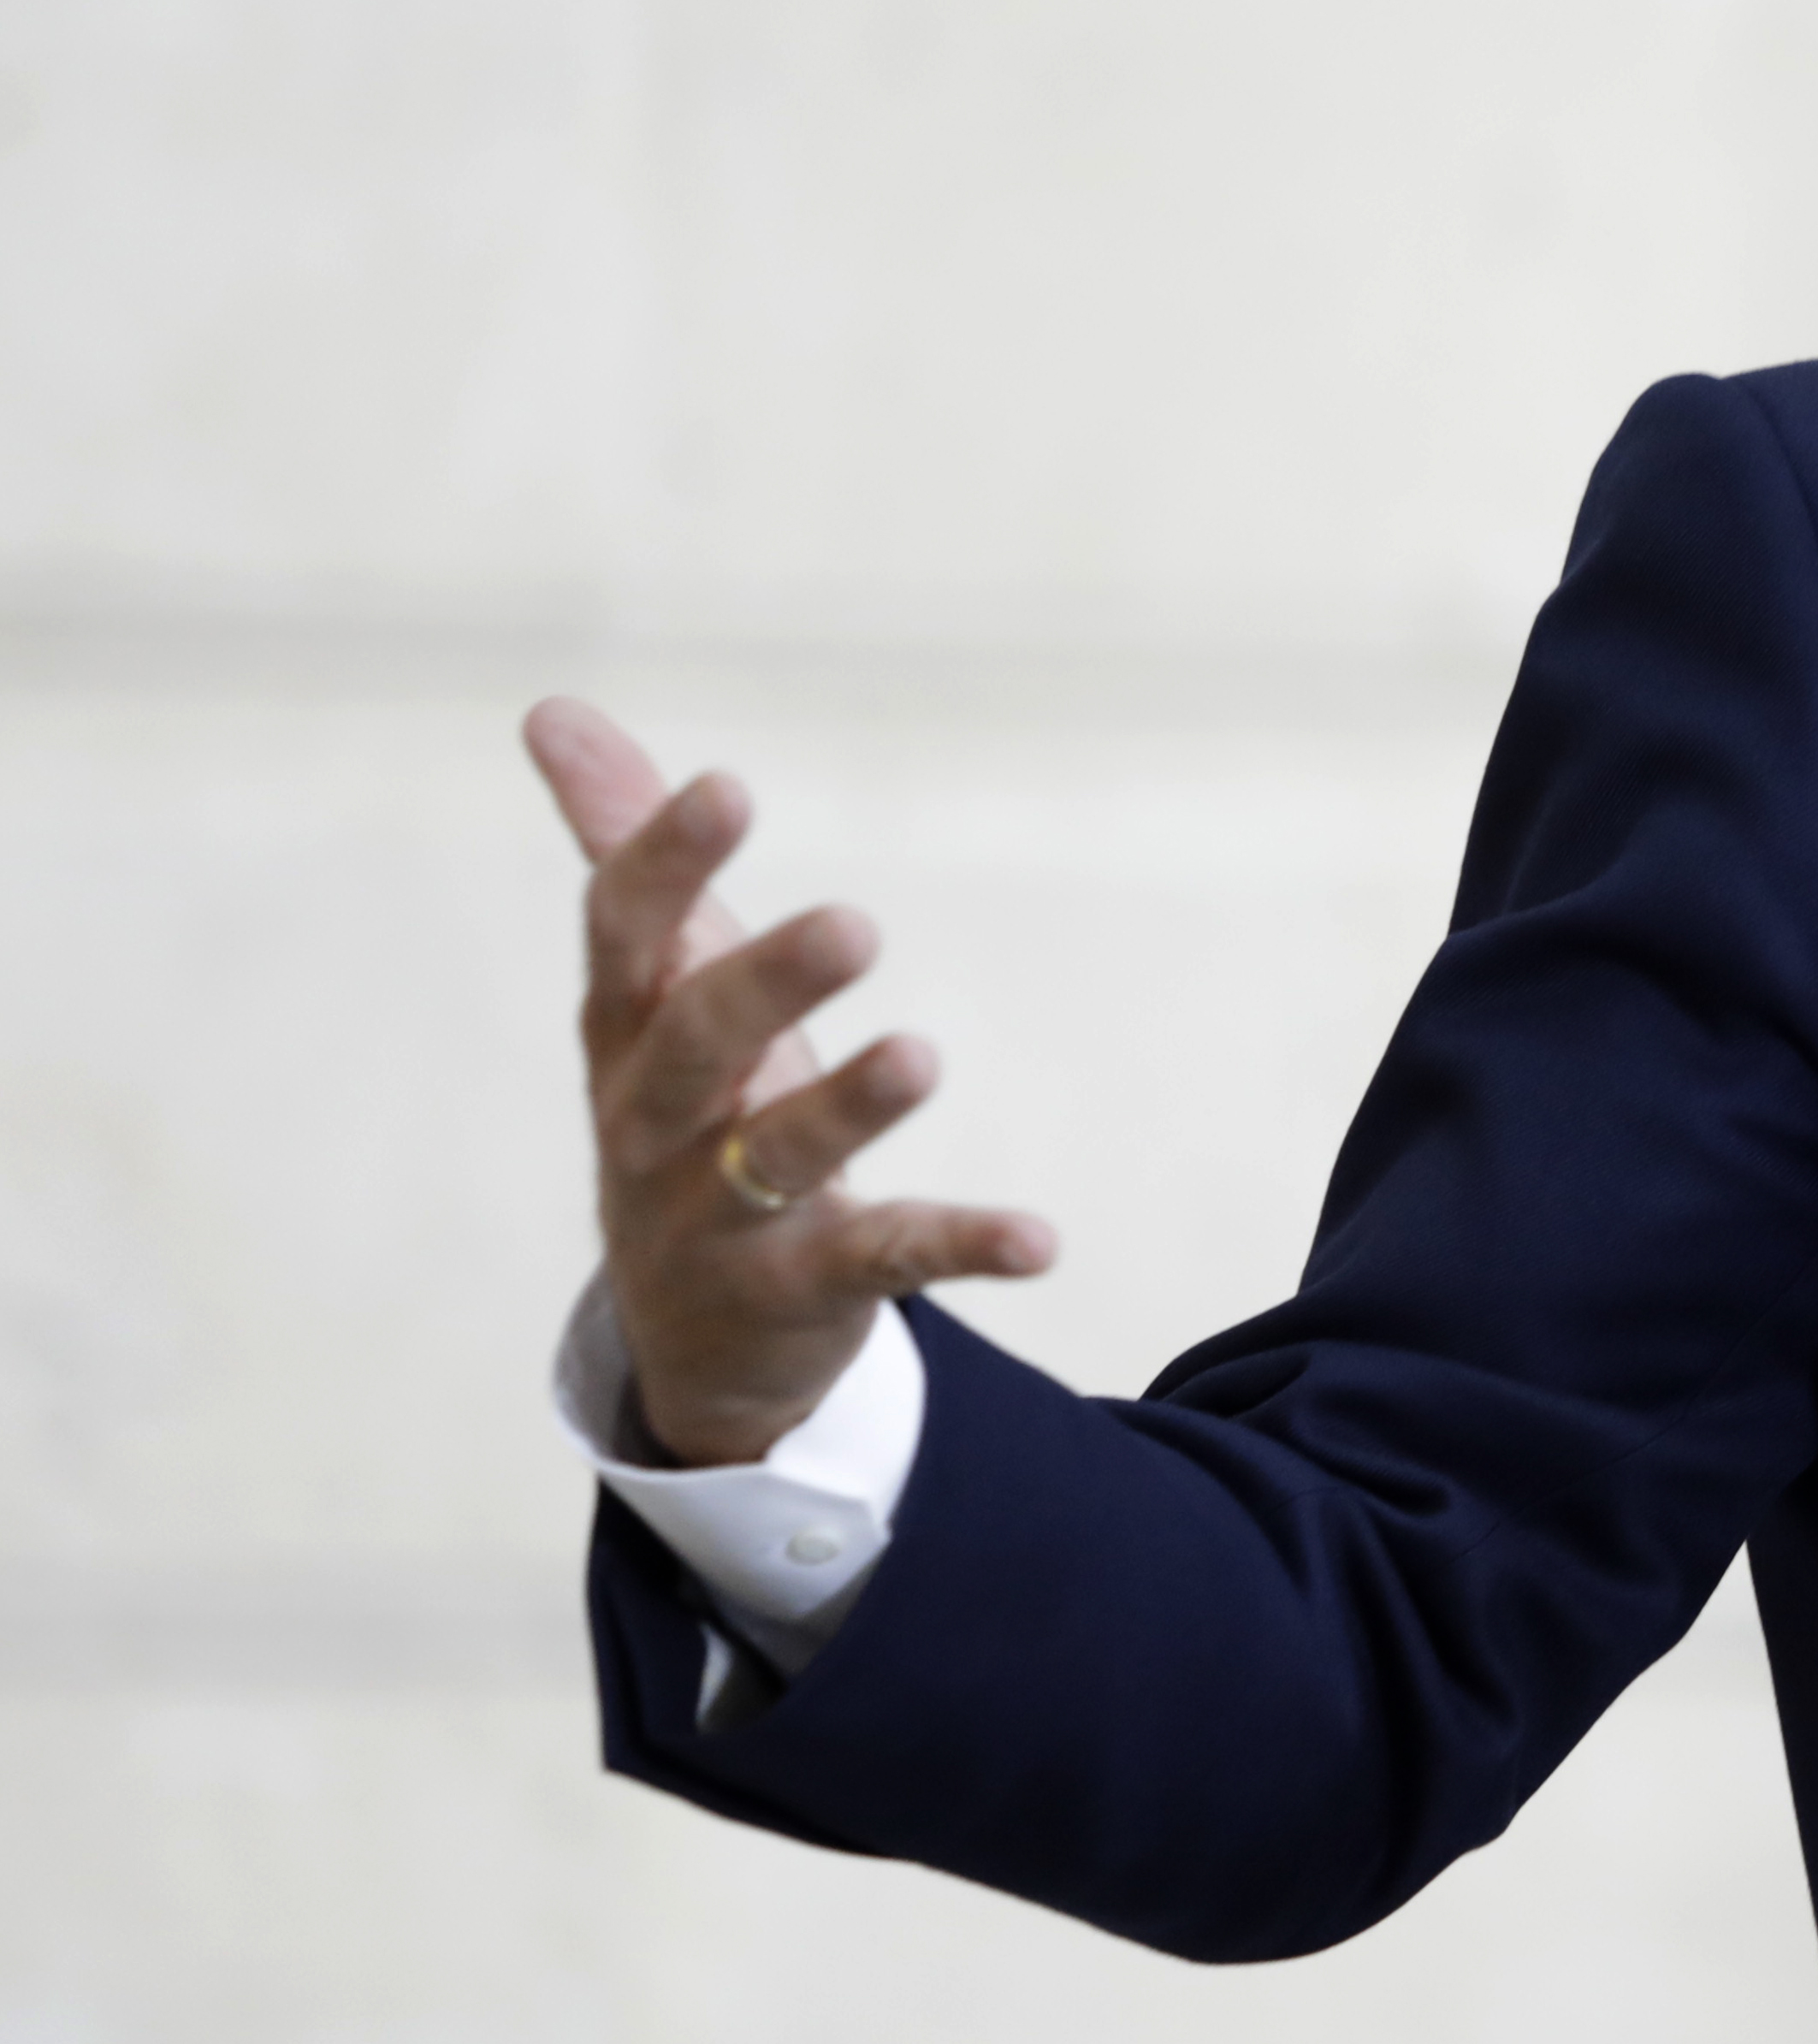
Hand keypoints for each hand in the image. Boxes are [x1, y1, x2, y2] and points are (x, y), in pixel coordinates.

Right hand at [528, 697, 1054, 1467]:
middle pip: (694, 1047)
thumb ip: (623, 853)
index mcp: (626, 1035)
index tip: (725, 789)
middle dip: (763, 985)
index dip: (663, 865)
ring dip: (849, 1108)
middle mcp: (656, 1127)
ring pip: (777, 1157)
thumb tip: (552, 709)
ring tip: (921, 1054)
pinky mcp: (807, 1287)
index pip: (624, 939)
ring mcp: (723, 1216)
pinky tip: (1039, 1240)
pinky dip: (962, 1244)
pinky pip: (885, 1258)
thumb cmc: (682, 1112)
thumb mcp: (653, 992)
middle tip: (853, 923)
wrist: (688, 1335)